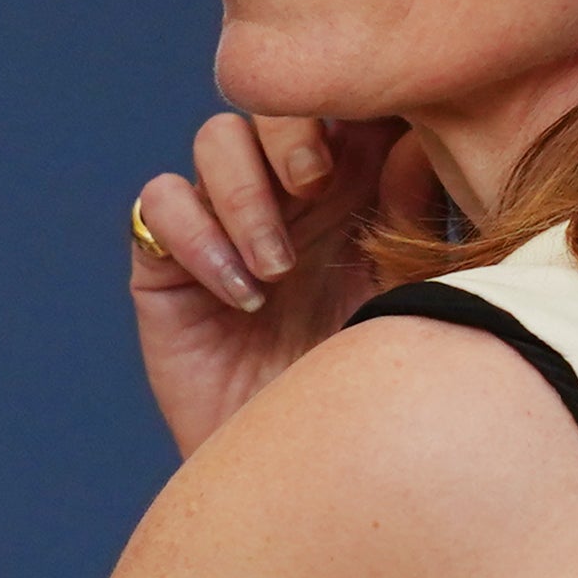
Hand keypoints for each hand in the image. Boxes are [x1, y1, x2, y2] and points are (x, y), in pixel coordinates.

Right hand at [129, 114, 441, 458]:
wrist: (314, 478)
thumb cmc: (379, 388)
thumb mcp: (415, 294)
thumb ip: (416, 213)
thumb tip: (415, 137)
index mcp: (354, 184)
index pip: (343, 105)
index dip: (355, 99)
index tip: (381, 135)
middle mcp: (285, 195)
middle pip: (273, 104)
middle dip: (291, 133)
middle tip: (315, 185)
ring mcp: (224, 224)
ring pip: (215, 139)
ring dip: (245, 195)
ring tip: (277, 269)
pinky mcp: (167, 264)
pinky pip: (162, 203)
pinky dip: (198, 236)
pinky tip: (239, 294)